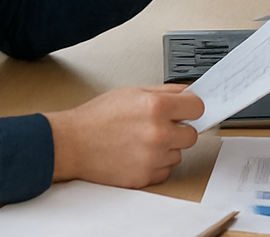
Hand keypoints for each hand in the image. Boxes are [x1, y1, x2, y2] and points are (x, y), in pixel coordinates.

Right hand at [46, 84, 203, 187]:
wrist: (72, 143)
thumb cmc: (97, 117)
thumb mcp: (131, 92)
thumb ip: (164, 92)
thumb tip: (188, 93)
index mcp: (156, 107)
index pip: (198, 108)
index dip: (191, 108)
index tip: (187, 110)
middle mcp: (158, 134)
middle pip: (192, 135)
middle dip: (179, 130)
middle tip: (161, 126)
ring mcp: (152, 158)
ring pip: (178, 154)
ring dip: (166, 148)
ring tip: (142, 141)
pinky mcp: (145, 177)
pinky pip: (165, 171)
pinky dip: (156, 165)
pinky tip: (138, 154)